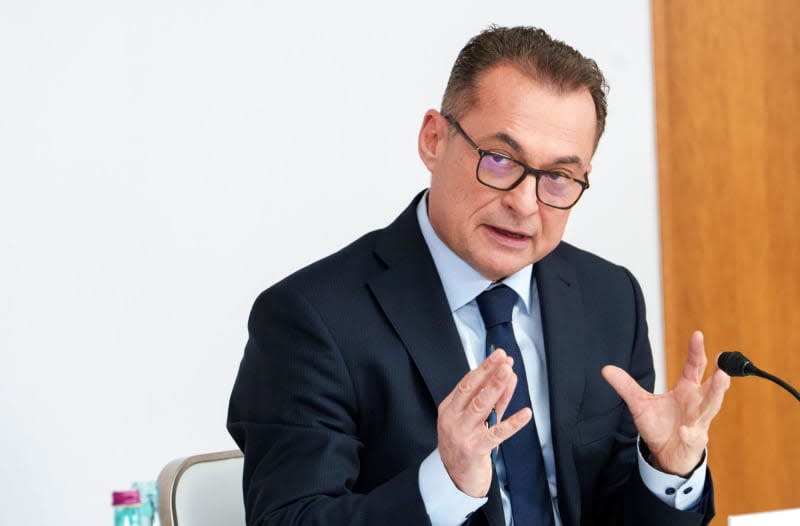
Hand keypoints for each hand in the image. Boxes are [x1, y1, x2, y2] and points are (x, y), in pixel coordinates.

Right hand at [437, 349, 532, 496]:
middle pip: (473, 391)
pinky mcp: (474, 450)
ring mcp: (462, 434)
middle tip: (504, 360)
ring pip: (481, 407)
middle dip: (490, 373)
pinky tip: (525, 413)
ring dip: (496, 388)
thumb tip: (508, 375)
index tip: (499, 356)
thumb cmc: (465, 444)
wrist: (456, 478)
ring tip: (509, 374)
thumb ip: (493, 400)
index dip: (484, 368)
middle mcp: (452, 419)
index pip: (467, 383)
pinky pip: (496, 433)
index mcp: (449, 408)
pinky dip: (512, 422)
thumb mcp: (475, 419)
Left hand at [601, 331, 730, 475]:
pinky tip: (684, 430)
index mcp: (686, 389)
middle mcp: (696, 403)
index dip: (696, 352)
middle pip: (710, 387)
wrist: (665, 453)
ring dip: (716, 394)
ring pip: (710, 407)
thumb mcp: (639, 403)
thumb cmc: (659, 425)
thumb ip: (626, 386)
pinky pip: (693, 436)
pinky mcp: (693, 441)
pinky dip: (689, 433)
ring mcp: (697, 422)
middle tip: (723, 362)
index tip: (697, 335)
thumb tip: (606, 369)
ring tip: (722, 379)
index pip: (694, 367)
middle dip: (717, 375)